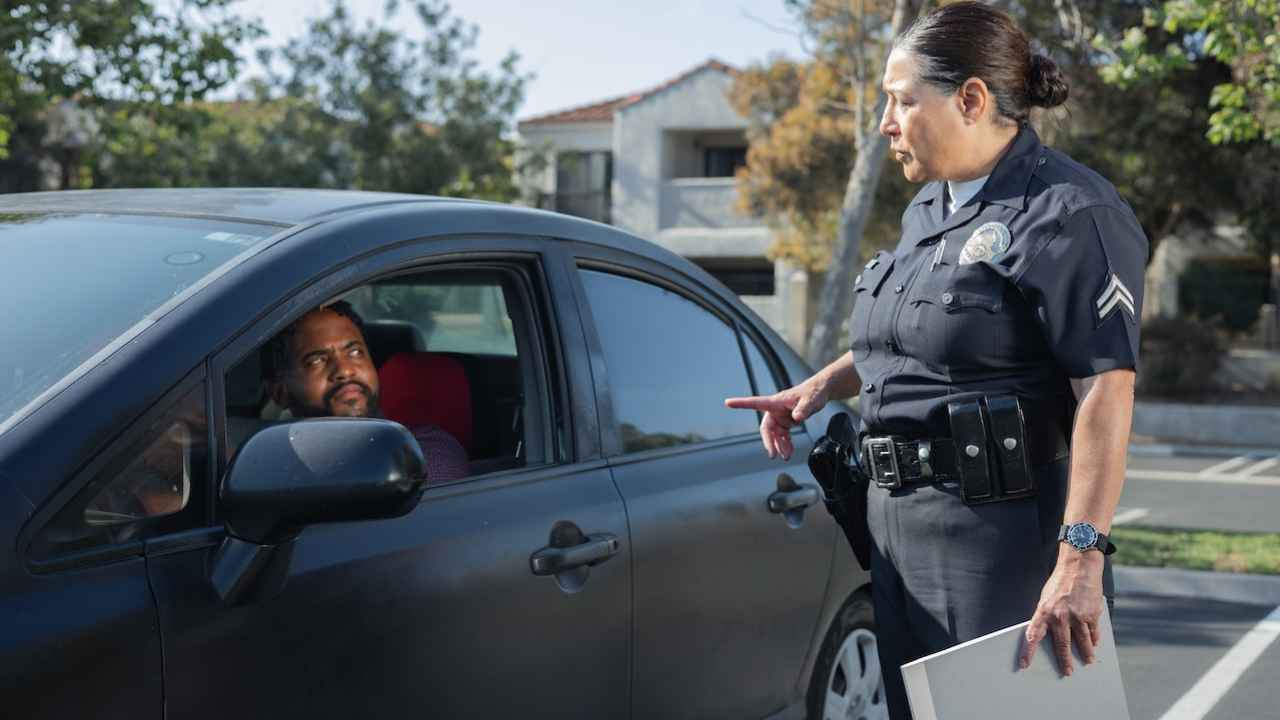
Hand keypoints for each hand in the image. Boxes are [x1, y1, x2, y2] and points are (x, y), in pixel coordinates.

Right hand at [724, 375, 829, 459]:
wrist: (821, 391)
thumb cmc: (814, 391)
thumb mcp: (811, 400)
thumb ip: (804, 409)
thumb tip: (797, 417)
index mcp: (777, 401)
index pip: (756, 403)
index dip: (741, 404)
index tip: (728, 402)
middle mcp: (776, 409)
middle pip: (767, 428)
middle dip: (769, 441)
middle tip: (773, 454)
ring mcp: (781, 416)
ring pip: (775, 434)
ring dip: (779, 445)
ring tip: (786, 456)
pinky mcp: (787, 421)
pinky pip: (783, 435)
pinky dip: (785, 444)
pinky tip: (789, 451)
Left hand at [1019, 550, 1105, 675]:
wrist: (1079, 567)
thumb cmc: (1060, 583)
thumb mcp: (1046, 598)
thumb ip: (1047, 616)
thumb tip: (1048, 634)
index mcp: (1044, 611)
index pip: (1033, 635)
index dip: (1028, 651)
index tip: (1025, 664)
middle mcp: (1059, 616)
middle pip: (1062, 645)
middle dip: (1064, 661)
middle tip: (1067, 672)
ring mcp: (1077, 616)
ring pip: (1081, 642)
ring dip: (1085, 654)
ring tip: (1087, 661)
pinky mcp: (1091, 614)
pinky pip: (1093, 632)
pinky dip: (1094, 639)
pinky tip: (1094, 644)